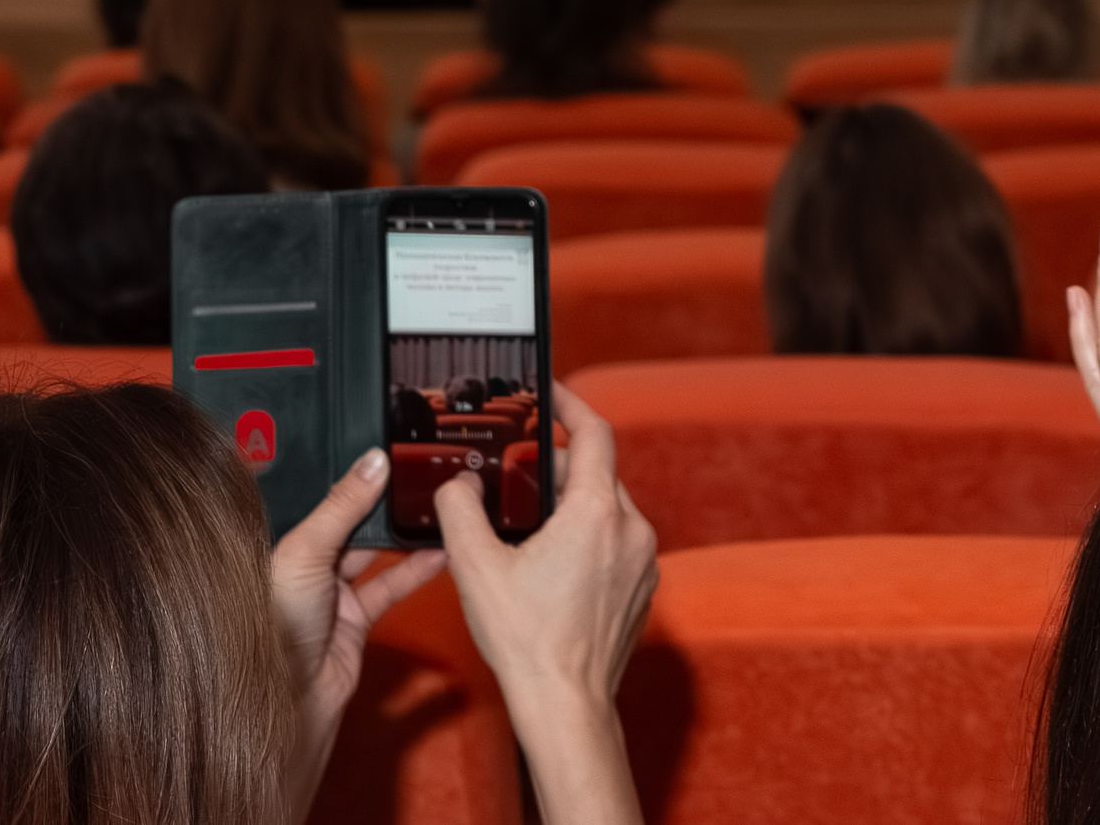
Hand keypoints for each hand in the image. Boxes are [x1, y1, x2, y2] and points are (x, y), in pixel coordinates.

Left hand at [270, 449, 449, 820]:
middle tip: (419, 474)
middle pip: (352, 522)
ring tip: (436, 509)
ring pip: (374, 552)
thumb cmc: (278, 620)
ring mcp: (333, 591)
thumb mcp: (306, 551)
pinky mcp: (357, 618)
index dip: (353, 476)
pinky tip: (439, 554)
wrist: (289, 696)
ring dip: (403, 534)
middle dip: (383, 501)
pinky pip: (390, 586)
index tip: (388, 451)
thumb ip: (343, 507)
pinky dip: (415, 570)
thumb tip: (374, 461)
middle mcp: (308, 562)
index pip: (323, 498)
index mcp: (286, 541)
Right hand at [437, 384, 655, 824]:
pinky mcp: (642, 588)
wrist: (566, 706)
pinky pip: (617, 542)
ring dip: (572, 505)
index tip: (553, 394)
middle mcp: (630, 530)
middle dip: (557, 467)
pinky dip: (589, 536)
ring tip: (529, 523)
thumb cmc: (527, 642)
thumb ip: (459, 510)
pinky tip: (553, 562)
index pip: (594, 433)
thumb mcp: (475, 567)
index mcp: (595, 513)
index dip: (571, 405)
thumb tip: (457, 484)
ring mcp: (643, 561)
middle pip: (597, 473)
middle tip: (518, 474)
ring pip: (608, 509)